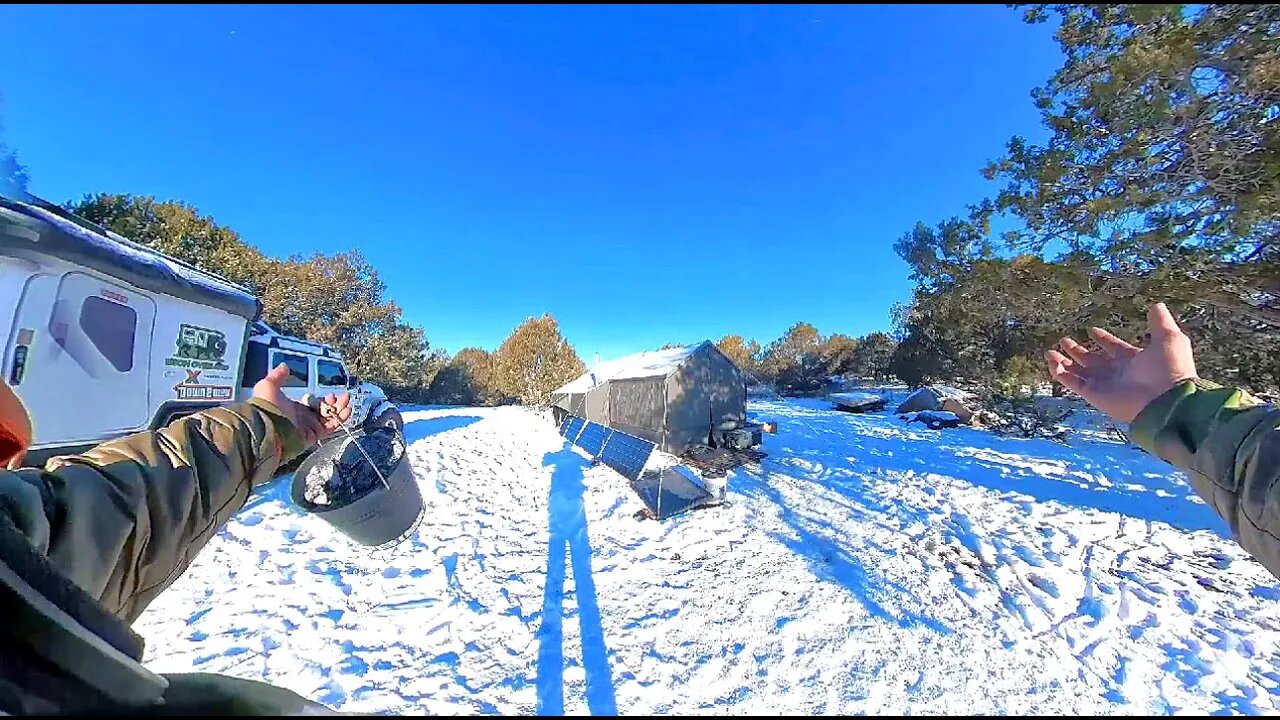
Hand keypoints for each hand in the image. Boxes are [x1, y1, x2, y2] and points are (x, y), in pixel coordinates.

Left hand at [253, 363, 351, 445]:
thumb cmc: (267, 407)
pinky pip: (329, 428)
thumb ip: (277, 376)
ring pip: (329, 419)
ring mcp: (308, 427)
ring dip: (340, 410)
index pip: (314, 403)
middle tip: (344, 397)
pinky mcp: (313, 435)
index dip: (324, 399)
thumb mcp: (269, 386)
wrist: (265, 428)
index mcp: (295, 408)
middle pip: (324, 410)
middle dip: (335, 403)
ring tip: (347, 402)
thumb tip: (284, 366)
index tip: (332, 394)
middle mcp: (303, 418)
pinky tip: (347, 411)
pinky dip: (340, 420)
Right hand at [1044, 303, 1197, 423]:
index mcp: (1133, 359)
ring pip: (1079, 372)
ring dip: (1064, 362)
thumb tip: (1157, 304)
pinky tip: (1052, 362)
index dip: (1103, 339)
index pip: (1114, 347)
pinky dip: (1060, 374)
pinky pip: (1073, 382)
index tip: (1092, 330)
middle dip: (1078, 351)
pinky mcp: (1094, 394)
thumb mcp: (1169, 338)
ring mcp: (1104, 384)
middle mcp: (1116, 372)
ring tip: (1049, 352)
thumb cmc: (1170, 368)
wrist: (1166, 399)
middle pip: (1093, 360)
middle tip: (1064, 340)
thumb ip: (1160, 322)